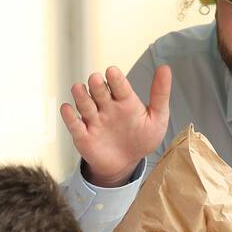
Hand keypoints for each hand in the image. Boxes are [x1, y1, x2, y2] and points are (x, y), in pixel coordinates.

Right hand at [60, 64, 170, 185]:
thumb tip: (165, 67)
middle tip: (96, 80)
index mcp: (124, 101)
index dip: (115, 79)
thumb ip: (160, 93)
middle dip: (97, 86)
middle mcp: (107, 107)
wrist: (126, 164)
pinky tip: (66, 109)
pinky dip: (68, 117)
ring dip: (81, 96)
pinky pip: (74, 125)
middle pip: (99, 92)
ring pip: (84, 105)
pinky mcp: (83, 136)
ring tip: (78, 88)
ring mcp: (94, 120)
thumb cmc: (142, 138)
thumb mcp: (157, 117)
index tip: (112, 71)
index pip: (119, 86)